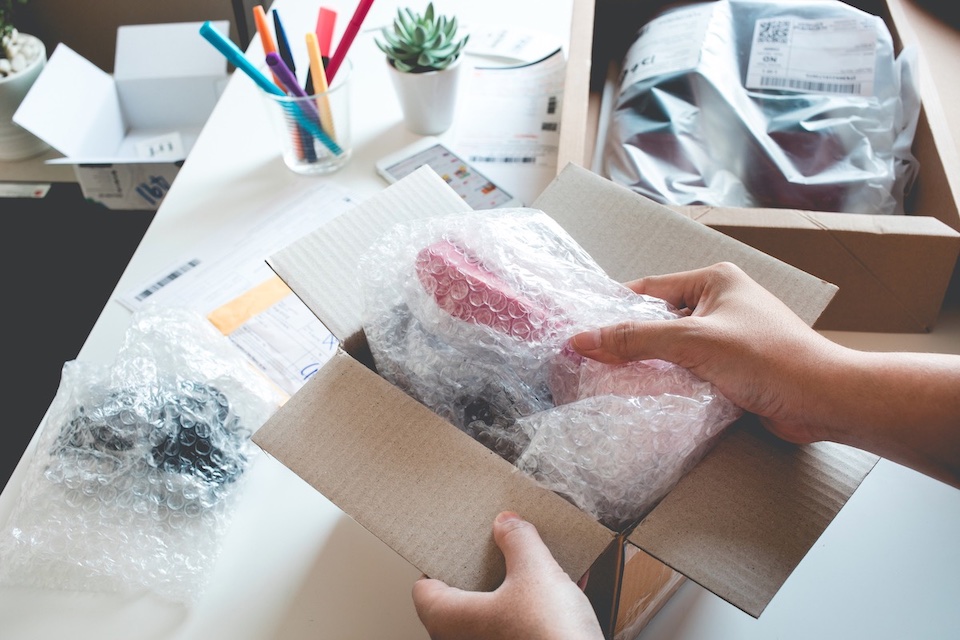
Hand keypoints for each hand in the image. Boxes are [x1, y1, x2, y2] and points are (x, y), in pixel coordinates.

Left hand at [412, 511, 603, 639]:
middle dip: (484, 569)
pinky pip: (521, 625)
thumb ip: (518, 541)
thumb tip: (507, 524)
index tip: (455, 541)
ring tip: (535, 559)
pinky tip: (564, 587)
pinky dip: (536, 606)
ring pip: (495, 612)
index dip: (438, 561)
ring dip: (514, 586)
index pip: (423, 588)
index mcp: (451, 619)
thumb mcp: (536, 572)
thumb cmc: (549, 637)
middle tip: (498, 545)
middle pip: (462, 598)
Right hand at [570, 262, 842, 444]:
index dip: (615, 309)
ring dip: (650, 365)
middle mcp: (720, 303)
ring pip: (673, 349)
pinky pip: (690, 370)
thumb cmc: (768, 358)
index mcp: (714, 281)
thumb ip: (636, 339)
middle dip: (630, 341)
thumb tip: (585, 339)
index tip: (583, 330)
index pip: (650, 289)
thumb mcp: (693, 341)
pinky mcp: (734, 368)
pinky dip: (671, 382)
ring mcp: (728, 337)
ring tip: (613, 380)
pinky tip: (649, 397)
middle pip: (659, 320)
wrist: (823, 400)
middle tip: (593, 360)